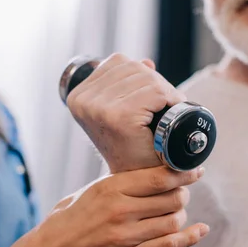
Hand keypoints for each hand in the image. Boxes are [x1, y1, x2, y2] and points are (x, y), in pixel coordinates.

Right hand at [27, 166, 208, 246]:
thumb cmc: (73, 215)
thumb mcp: (93, 189)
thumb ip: (123, 181)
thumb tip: (157, 171)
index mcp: (111, 188)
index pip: (160, 177)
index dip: (184, 172)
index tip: (195, 170)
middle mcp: (120, 211)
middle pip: (173, 199)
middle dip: (183, 194)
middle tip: (181, 193)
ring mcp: (125, 237)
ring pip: (173, 221)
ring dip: (182, 215)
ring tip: (176, 212)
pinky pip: (168, 246)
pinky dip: (190, 237)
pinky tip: (200, 230)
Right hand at [66, 53, 186, 173]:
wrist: (138, 184)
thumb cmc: (132, 150)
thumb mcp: (122, 112)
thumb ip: (128, 85)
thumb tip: (146, 62)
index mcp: (77, 96)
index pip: (120, 62)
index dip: (143, 76)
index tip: (150, 101)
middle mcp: (83, 100)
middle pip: (135, 68)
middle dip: (156, 84)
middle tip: (162, 110)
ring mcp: (99, 109)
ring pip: (148, 78)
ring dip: (165, 93)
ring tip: (162, 115)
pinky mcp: (120, 117)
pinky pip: (157, 92)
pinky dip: (170, 101)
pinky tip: (166, 119)